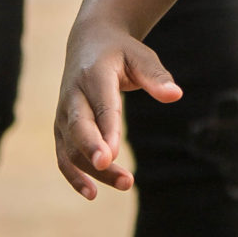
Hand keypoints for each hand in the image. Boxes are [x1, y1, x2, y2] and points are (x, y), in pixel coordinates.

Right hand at [54, 22, 181, 198]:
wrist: (88, 43)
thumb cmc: (121, 53)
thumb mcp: (141, 56)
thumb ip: (156, 77)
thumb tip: (176, 95)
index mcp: (94, 75)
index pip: (101, 106)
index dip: (106, 130)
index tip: (112, 154)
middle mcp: (73, 95)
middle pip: (79, 128)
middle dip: (92, 149)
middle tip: (109, 165)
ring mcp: (63, 114)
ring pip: (72, 147)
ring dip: (92, 170)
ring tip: (126, 183)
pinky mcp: (61, 128)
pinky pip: (63, 156)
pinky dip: (74, 175)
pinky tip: (92, 193)